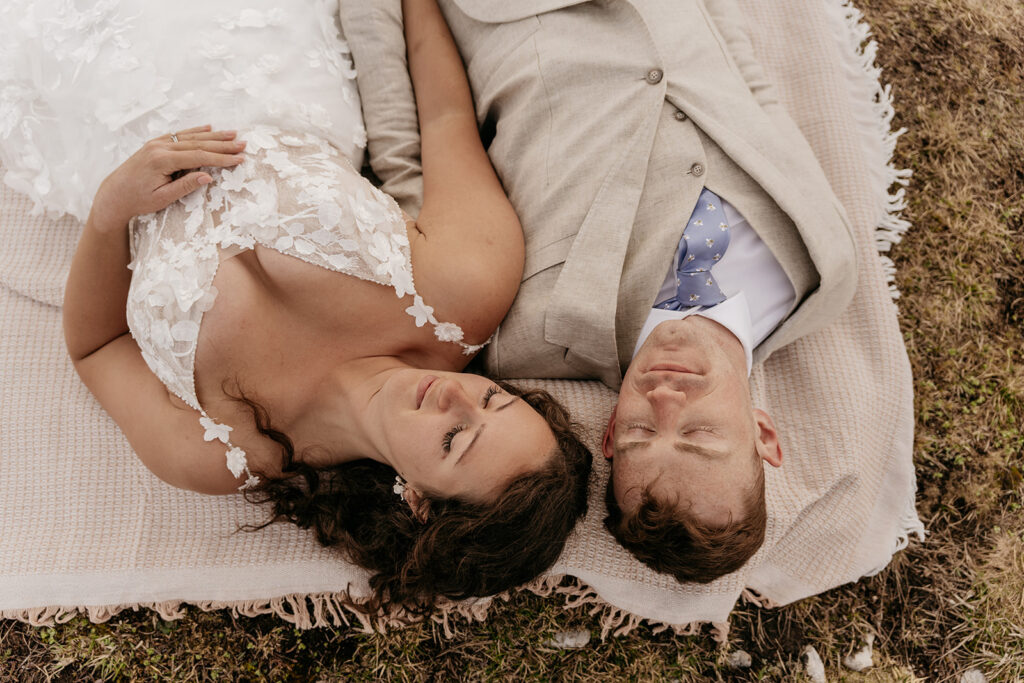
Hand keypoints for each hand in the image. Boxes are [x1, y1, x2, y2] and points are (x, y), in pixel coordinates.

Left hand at [88, 126, 245, 232]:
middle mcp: (159, 147)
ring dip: (213, 136)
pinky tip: (208, 128)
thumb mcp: (162, 198)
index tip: (239, 159)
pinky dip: (195, 131)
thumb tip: (208, 177)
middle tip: (243, 143)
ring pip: (190, 136)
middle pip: (198, 143)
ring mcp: (156, 143)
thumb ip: (185, 186)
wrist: (114, 195)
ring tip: (232, 134)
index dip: (221, 158)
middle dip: (222, 144)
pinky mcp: (155, 144)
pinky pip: (179, 135)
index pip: (198, 156)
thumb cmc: (138, 200)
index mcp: (162, 160)